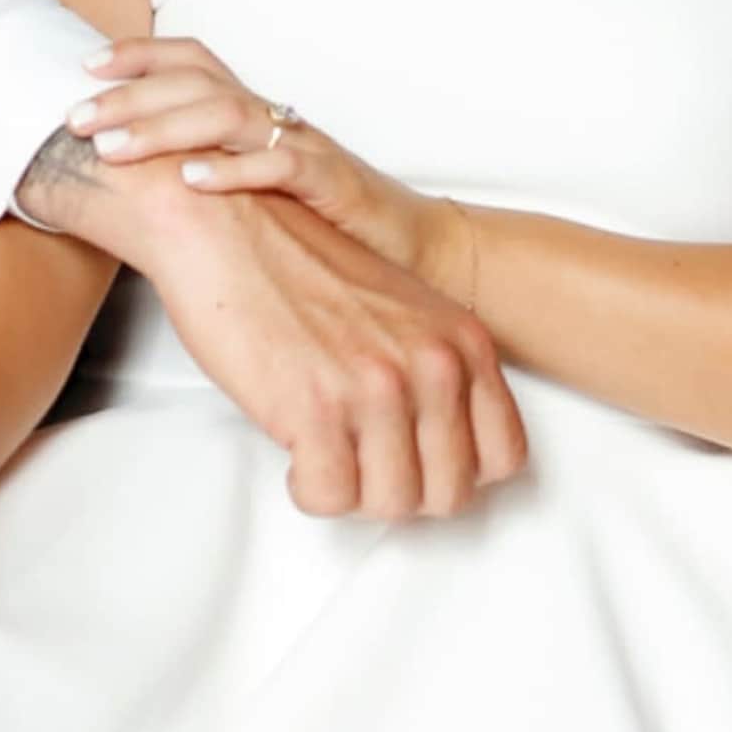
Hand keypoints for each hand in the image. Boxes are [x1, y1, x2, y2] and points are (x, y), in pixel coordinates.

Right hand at [41, 67, 518, 519]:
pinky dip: (310, 489)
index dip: (455, 473)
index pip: (503, 456)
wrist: (228, 226)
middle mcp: (432, 365)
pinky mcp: (317, 408)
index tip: (417, 461)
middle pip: (449, 494)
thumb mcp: (403, 311)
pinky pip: (331, 497)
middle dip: (400, 491)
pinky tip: (297, 453)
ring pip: (391, 505)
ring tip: (327, 454)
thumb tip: (438, 446)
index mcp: (462, 341)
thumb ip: (433, 372)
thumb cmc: (299, 263)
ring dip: (352, 492)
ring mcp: (377, 389)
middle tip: (361, 464)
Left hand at [77, 37, 460, 291]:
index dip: (140, 56)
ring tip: (114, 147)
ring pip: (227, 115)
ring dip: (163, 129)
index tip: (86, 66)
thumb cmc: (326, 219)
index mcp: (256, 114)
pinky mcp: (332, 182)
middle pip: (196, 84)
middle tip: (76, 116)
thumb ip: (209, 170)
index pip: (193, 62)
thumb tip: (134, 177)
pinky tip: (193, 180)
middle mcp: (276, 119)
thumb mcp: (256, 187)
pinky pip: (281, 165)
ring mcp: (304, 146)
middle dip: (130, 96)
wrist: (411, 245)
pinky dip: (234, 171)